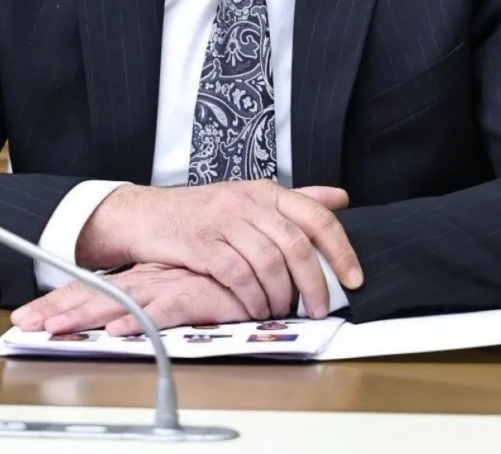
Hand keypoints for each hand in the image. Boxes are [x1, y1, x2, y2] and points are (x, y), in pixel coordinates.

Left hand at [12, 263, 248, 335]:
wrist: (257, 255)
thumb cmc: (222, 275)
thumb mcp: (180, 287)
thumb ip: (156, 301)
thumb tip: (122, 319)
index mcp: (143, 278)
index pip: (94, 289)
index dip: (61, 302)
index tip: (28, 317)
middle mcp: (150, 280)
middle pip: (97, 294)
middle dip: (60, 310)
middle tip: (26, 323)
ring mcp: (170, 285)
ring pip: (121, 301)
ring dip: (87, 315)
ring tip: (57, 328)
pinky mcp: (196, 293)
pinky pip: (164, 309)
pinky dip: (141, 320)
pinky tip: (119, 331)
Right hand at [74, 180, 361, 319]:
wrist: (146, 214)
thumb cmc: (202, 211)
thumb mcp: (250, 198)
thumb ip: (296, 200)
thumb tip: (341, 199)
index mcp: (266, 190)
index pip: (316, 216)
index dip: (341, 249)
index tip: (354, 278)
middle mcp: (248, 202)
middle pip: (296, 245)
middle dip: (313, 284)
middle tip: (318, 308)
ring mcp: (224, 221)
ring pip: (268, 263)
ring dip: (280, 296)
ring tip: (281, 311)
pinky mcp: (201, 243)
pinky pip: (236, 275)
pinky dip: (251, 298)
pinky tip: (254, 308)